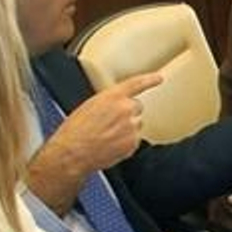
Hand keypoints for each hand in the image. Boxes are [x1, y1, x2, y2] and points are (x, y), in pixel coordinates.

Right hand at [44, 72, 163, 175]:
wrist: (72, 153)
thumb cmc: (75, 130)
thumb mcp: (89, 106)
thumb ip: (108, 101)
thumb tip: (117, 105)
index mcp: (112, 97)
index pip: (136, 84)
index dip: (149, 79)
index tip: (159, 78)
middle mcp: (125, 109)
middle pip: (136, 107)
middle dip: (127, 113)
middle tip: (110, 123)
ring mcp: (132, 127)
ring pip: (136, 124)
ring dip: (126, 128)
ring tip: (107, 135)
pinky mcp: (134, 143)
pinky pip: (134, 139)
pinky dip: (125, 142)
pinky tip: (110, 144)